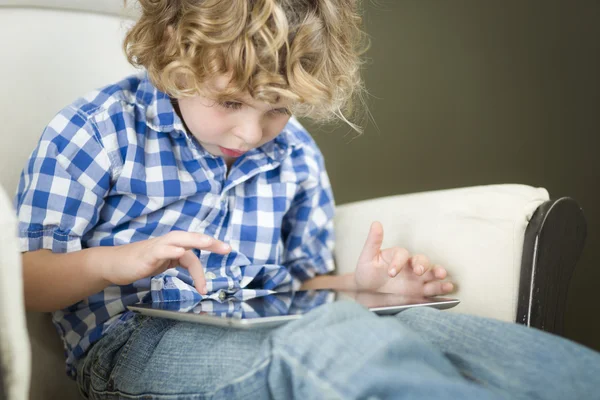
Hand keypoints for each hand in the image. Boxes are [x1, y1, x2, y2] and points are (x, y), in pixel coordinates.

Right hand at [102, 231, 230, 293]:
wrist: (113, 265)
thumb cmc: (139, 263)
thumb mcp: (163, 263)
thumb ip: (178, 261)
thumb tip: (195, 268)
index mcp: (173, 246)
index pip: (194, 249)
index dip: (210, 251)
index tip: (226, 252)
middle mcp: (167, 243)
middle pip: (190, 238)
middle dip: (209, 242)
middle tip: (227, 248)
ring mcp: (156, 248)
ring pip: (177, 239)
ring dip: (194, 240)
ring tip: (209, 241)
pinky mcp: (145, 255)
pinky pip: (160, 250)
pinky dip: (170, 250)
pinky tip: (179, 252)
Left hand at [354, 222, 453, 296]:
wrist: (367, 291)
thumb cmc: (367, 272)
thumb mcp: (367, 257)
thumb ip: (373, 242)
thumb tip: (376, 223)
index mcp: (398, 256)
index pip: (402, 255)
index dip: (398, 262)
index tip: (391, 273)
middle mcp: (410, 266)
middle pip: (422, 261)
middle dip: (423, 265)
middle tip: (419, 272)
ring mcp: (417, 279)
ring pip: (431, 274)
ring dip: (438, 274)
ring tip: (443, 278)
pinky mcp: (420, 292)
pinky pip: (433, 290)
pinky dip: (442, 289)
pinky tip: (448, 288)